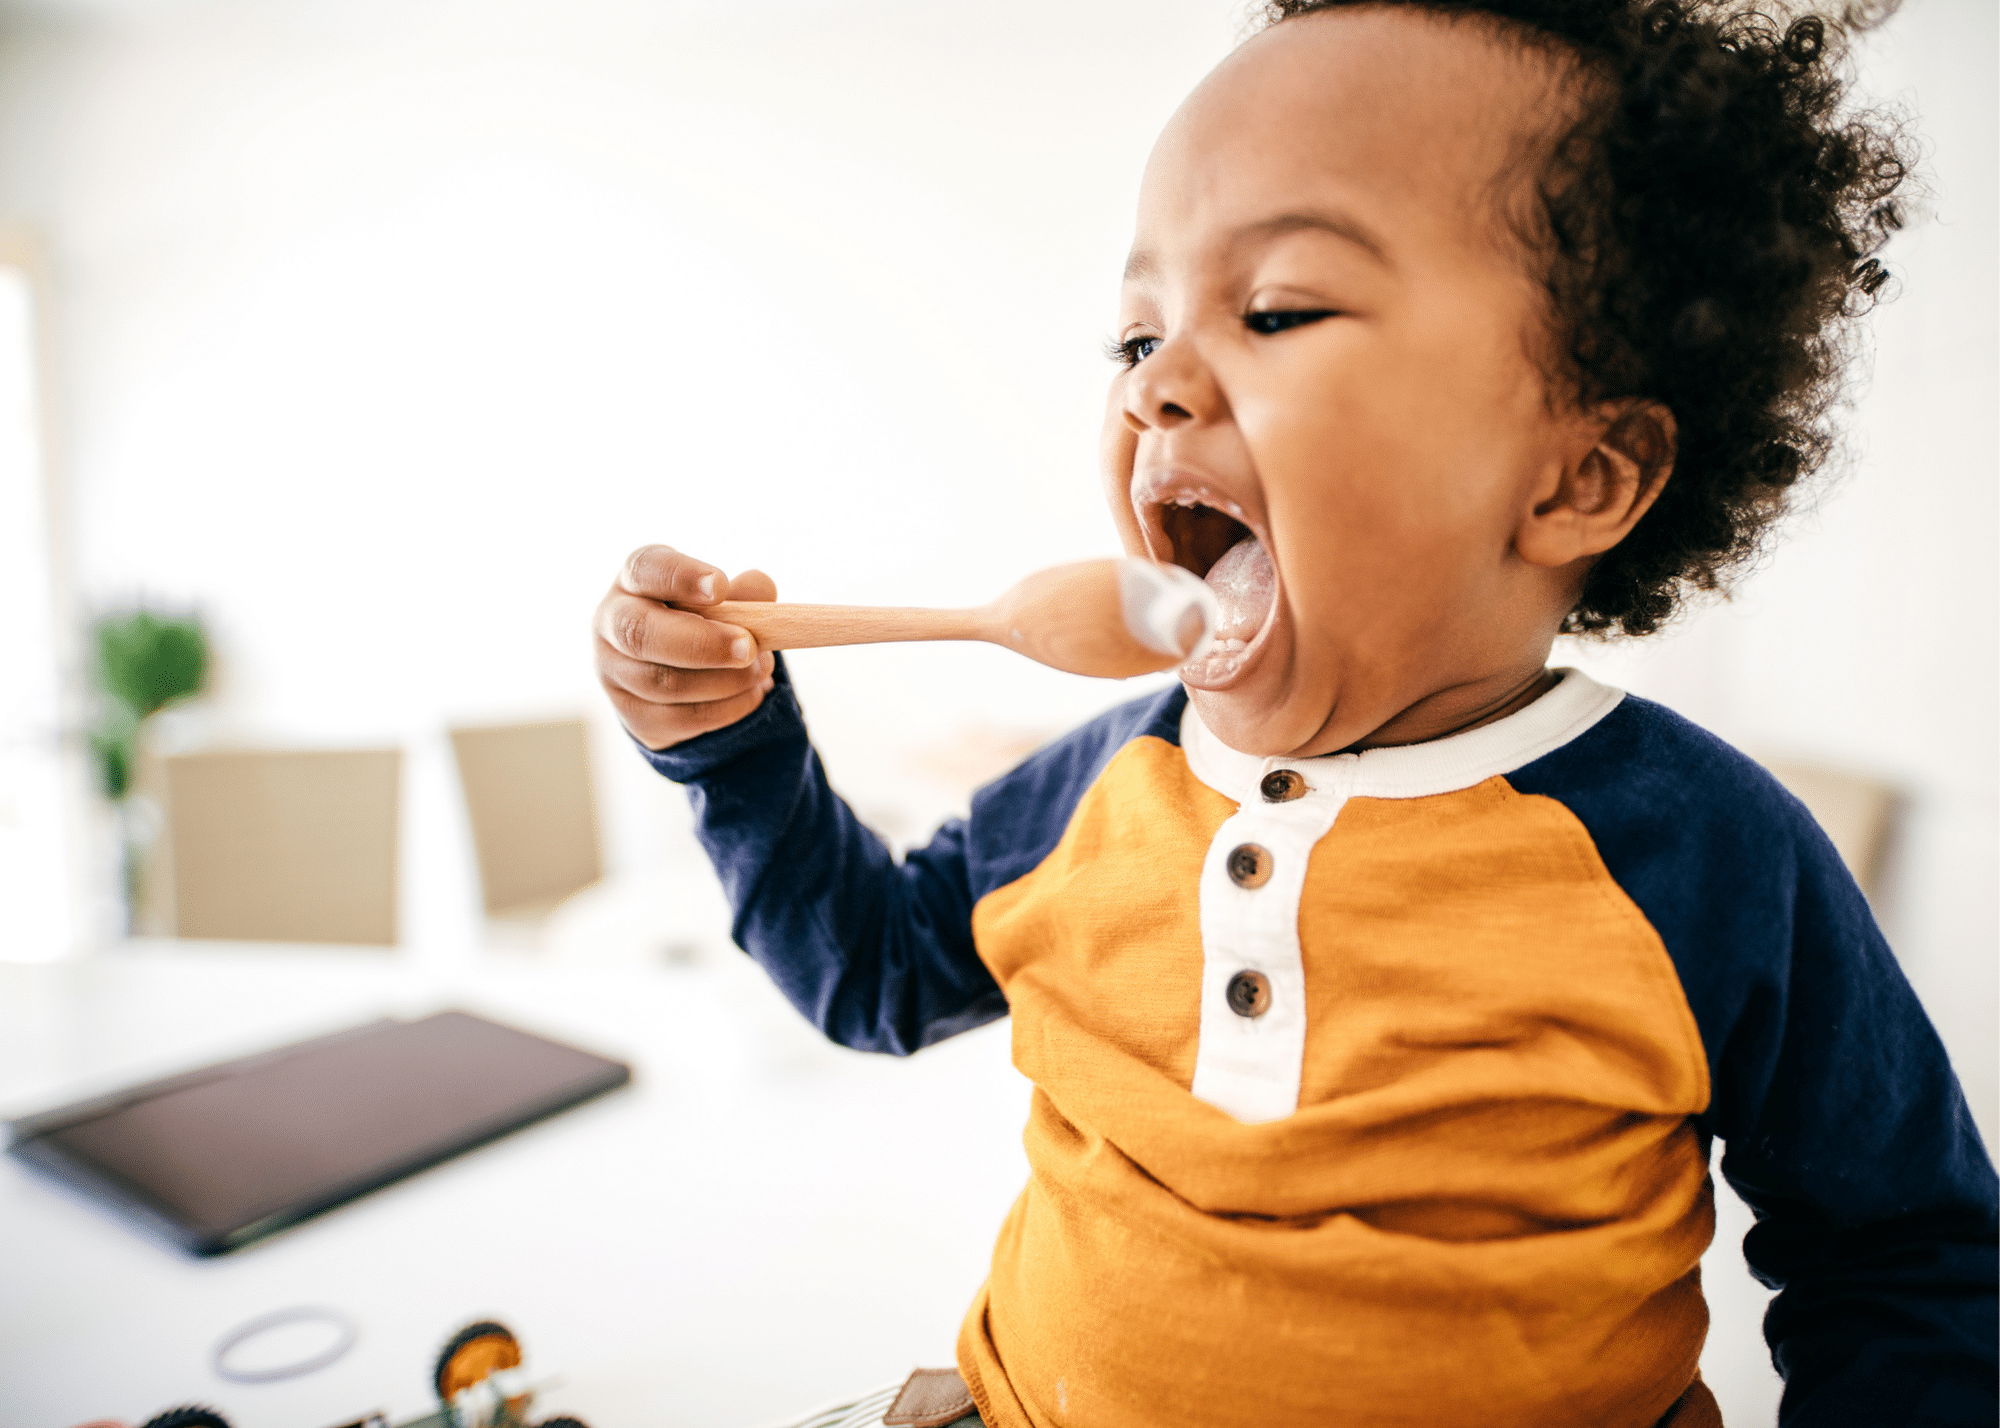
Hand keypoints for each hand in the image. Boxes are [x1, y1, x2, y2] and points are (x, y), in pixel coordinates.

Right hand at [595, 544, 778, 750]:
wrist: (681, 679)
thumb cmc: (704, 622)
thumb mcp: (724, 600)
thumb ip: (744, 592)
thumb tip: (760, 586)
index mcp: (634, 580)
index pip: (645, 569)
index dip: (681, 577)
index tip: (720, 586)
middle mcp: (613, 623)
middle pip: (639, 633)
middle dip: (700, 643)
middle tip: (748, 647)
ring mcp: (615, 672)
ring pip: (662, 682)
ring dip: (723, 680)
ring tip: (760, 669)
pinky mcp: (633, 714)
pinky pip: (679, 717)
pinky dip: (725, 708)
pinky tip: (751, 693)